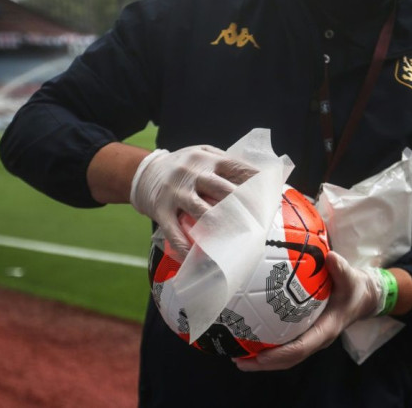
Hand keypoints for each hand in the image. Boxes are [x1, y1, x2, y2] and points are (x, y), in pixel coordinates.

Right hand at [130, 145, 255, 248]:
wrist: (142, 171)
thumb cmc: (181, 166)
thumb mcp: (202, 154)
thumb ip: (225, 164)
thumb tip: (260, 178)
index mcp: (207, 158)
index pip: (236, 168)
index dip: (255, 183)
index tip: (269, 197)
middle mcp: (191, 173)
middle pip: (222, 190)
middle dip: (243, 207)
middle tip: (259, 223)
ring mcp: (175, 192)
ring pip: (201, 211)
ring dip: (219, 228)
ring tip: (235, 242)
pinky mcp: (160, 209)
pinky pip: (173, 231)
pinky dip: (185, 246)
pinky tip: (195, 257)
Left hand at [234, 251, 383, 370]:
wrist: (362, 296)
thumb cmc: (354, 288)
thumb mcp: (351, 278)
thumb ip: (341, 270)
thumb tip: (331, 257)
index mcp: (326, 329)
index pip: (301, 347)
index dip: (280, 354)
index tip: (260, 356)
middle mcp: (317, 339)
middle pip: (289, 359)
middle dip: (264, 363)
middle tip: (238, 360)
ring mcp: (311, 338)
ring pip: (286, 356)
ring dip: (262, 360)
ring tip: (238, 357)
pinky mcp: (306, 333)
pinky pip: (286, 345)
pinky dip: (268, 347)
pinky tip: (250, 340)